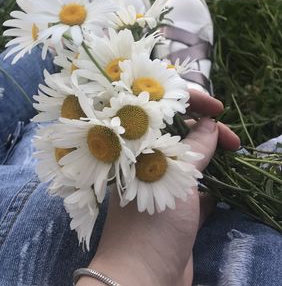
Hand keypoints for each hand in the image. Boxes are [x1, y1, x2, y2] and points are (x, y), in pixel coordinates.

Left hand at [82, 92, 239, 285]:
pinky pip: (196, 190)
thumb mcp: (176, 178)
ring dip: (211, 156)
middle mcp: (146, 160)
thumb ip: (195, 148)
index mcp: (137, 145)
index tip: (217, 109)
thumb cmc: (152, 221)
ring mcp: (160, 185)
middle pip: (178, 133)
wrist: (142, 279)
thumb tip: (210, 122)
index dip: (189, 102)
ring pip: (189, 161)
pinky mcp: (175, 211)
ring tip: (231, 156)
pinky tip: (223, 186)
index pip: (160, 109)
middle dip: (207, 130)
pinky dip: (210, 186)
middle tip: (233, 141)